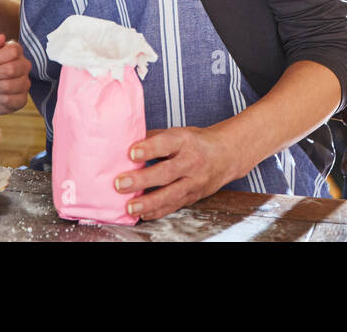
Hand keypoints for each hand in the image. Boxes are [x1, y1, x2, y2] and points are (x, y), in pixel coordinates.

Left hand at [116, 125, 236, 220]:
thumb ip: (153, 138)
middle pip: (167, 172)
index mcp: (184, 140)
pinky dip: (158, 212)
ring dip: (149, 202)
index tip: (131, 153)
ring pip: (171, 194)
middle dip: (142, 179)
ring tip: (130, 207)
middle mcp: (191, 161)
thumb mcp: (177, 133)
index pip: (166, 143)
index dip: (149, 148)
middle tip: (120, 183)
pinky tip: (142, 214)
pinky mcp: (193, 196)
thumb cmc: (195, 142)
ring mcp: (194, 181)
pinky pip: (174, 206)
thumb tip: (123, 144)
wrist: (226, 155)